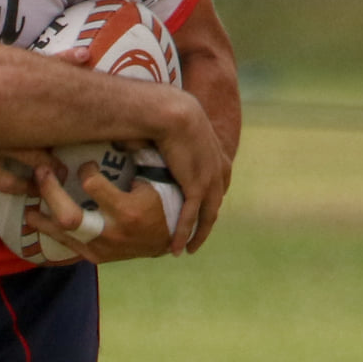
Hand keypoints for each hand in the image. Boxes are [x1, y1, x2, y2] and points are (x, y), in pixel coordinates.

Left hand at [24, 162, 172, 262]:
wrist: (169, 240)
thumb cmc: (162, 202)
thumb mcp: (155, 178)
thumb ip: (137, 155)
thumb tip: (120, 127)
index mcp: (127, 211)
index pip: (91, 186)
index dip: (85, 171)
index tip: (87, 165)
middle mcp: (111, 233)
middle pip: (68, 217)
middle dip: (49, 191)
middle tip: (42, 172)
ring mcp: (101, 249)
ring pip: (61, 234)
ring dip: (41, 217)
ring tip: (29, 206)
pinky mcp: (95, 258)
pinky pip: (66, 245)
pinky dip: (51, 232)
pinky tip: (40, 220)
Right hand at [154, 97, 230, 252]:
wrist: (172, 112)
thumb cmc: (168, 113)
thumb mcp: (175, 128)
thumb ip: (168, 139)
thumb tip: (143, 138)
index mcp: (218, 156)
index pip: (219, 186)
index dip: (210, 202)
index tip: (202, 213)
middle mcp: (219, 170)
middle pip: (215, 205)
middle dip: (206, 224)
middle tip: (195, 238)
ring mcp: (211, 180)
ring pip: (207, 216)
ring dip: (198, 235)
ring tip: (187, 249)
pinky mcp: (197, 187)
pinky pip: (191, 217)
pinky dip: (183, 234)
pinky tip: (176, 248)